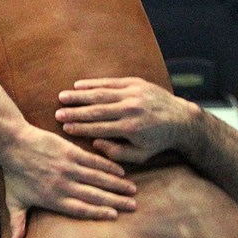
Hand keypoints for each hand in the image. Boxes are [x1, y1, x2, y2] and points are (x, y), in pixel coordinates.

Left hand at [0, 125, 136, 237]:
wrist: (13, 145)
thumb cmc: (14, 174)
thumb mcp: (14, 201)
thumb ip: (18, 224)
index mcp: (53, 199)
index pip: (80, 209)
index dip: (98, 213)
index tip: (115, 216)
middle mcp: (63, 186)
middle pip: (94, 196)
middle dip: (115, 202)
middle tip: (133, 206)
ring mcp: (68, 168)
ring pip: (98, 179)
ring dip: (116, 185)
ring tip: (132, 190)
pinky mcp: (71, 153)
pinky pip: (94, 161)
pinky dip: (108, 166)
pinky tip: (121, 172)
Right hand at [55, 77, 194, 163]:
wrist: (180, 119)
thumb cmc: (157, 142)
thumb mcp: (139, 155)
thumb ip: (116, 153)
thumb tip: (95, 143)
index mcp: (131, 128)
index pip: (99, 127)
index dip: (80, 127)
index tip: (64, 127)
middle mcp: (131, 108)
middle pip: (97, 109)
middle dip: (75, 111)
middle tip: (57, 113)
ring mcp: (133, 93)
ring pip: (101, 94)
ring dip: (80, 95)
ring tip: (62, 97)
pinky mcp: (135, 83)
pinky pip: (110, 82)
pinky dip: (93, 84)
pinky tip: (78, 85)